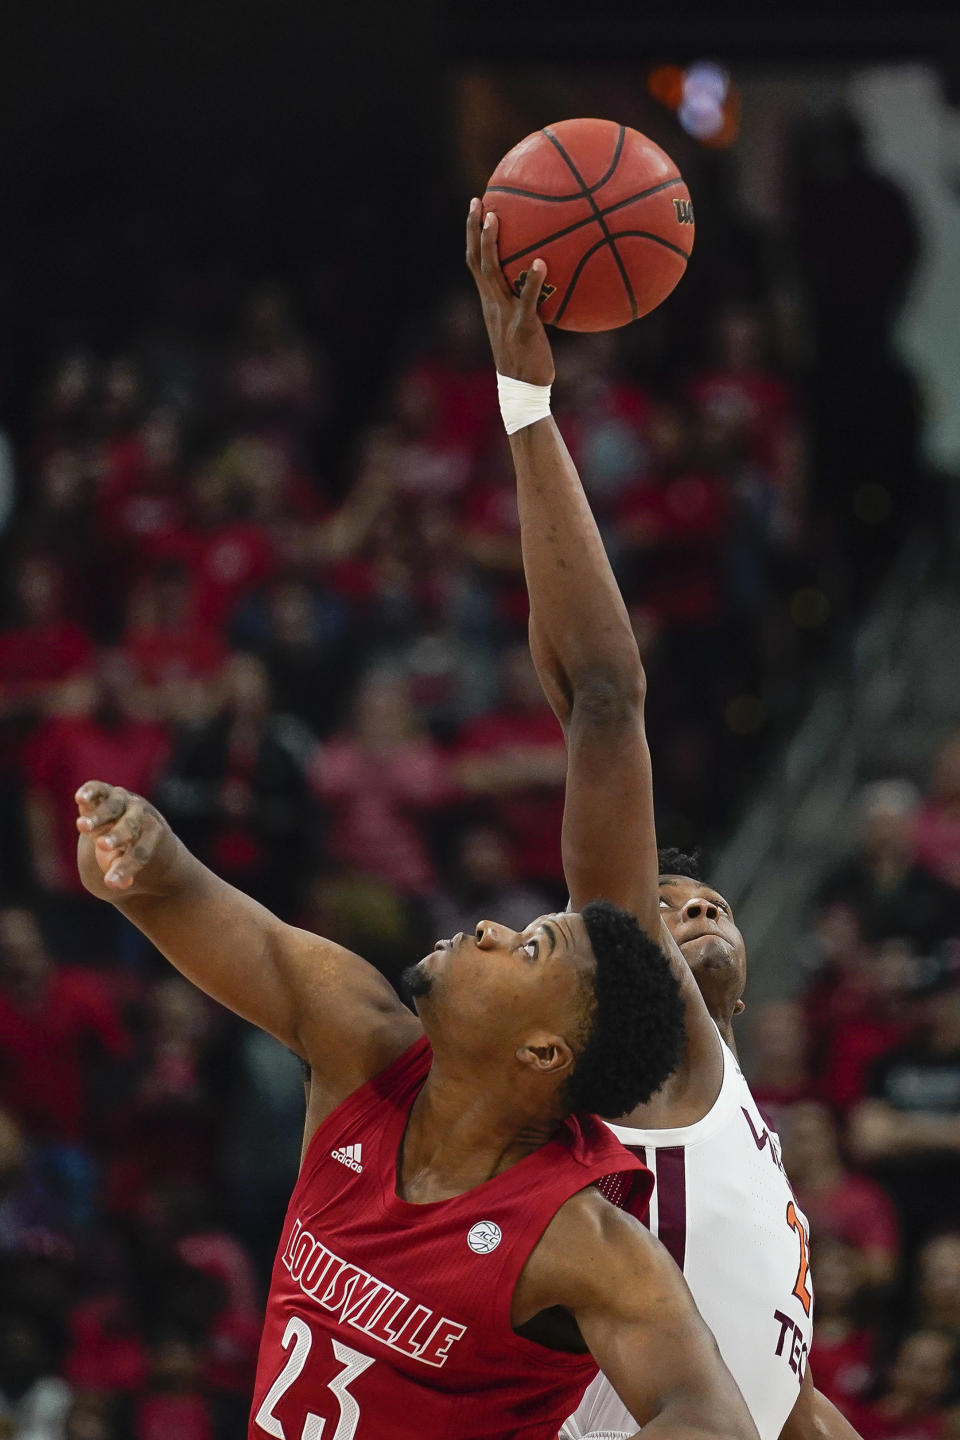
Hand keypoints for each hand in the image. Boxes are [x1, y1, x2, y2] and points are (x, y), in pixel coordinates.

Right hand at [75, 780, 164, 891]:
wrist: (129, 822)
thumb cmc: (126, 850)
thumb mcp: (124, 863)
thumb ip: (120, 869)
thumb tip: (116, 883)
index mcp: (151, 834)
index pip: (141, 851)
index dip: (126, 867)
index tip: (111, 883)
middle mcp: (139, 814)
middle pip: (131, 825)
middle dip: (117, 835)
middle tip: (103, 846)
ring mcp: (122, 800)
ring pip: (113, 806)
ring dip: (99, 816)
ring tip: (82, 827)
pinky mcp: (103, 791)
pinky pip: (98, 788)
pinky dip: (90, 791)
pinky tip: (81, 798)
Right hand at [465, 199, 554, 385]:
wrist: (523, 389)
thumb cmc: (528, 357)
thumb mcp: (525, 323)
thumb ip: (533, 299)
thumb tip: (552, 274)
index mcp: (491, 302)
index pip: (475, 262)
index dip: (473, 234)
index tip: (477, 205)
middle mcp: (492, 304)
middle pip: (476, 260)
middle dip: (474, 230)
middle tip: (479, 201)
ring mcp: (504, 315)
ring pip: (492, 274)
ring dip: (491, 245)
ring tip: (496, 218)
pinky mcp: (522, 328)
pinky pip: (526, 300)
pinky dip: (533, 281)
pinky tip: (542, 262)